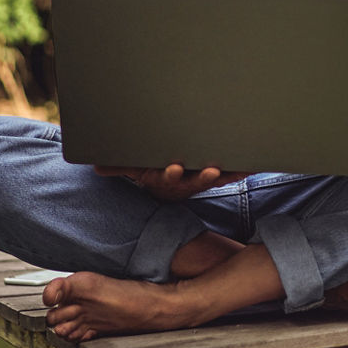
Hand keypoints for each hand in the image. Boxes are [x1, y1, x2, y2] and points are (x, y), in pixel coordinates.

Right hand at [94, 164, 251, 201]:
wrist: (164, 182)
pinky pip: (229, 174)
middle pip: (195, 180)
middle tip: (212, 170)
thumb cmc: (148, 169)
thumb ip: (116, 166)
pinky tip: (252, 166)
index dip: (172, 174)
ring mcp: (200, 179)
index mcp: (165, 177)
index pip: (167, 177)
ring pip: (215, 178)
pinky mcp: (215, 175)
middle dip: (204, 175)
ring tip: (240, 169)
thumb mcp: (133, 168)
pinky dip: (240, 170)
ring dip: (227, 174)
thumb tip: (95, 167)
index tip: (174, 168)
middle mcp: (185, 181)